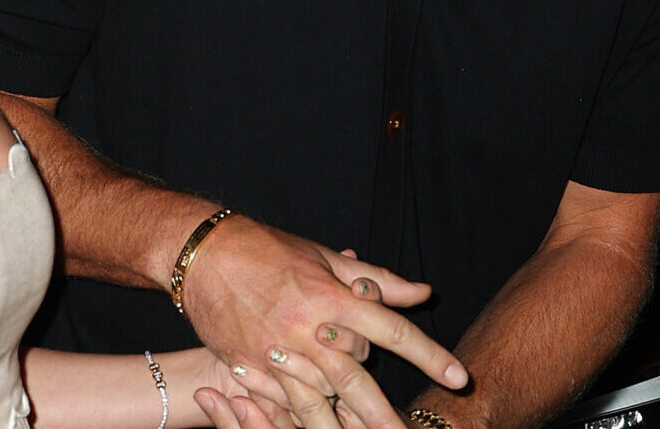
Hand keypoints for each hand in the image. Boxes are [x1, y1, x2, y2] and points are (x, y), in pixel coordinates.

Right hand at [180, 215, 466, 428]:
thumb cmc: (266, 249)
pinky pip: (280, 402)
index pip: (390, 329)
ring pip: (318, 401)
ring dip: (342, 426)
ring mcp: (275, 352)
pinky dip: (298, 420)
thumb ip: (375, 280)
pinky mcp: (248, 367)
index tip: (458, 375)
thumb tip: (421, 291)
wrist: (202, 253)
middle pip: (357, 380)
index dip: (428, 354)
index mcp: (330, 296)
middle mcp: (306, 328)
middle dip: (385, 415)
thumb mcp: (322, 257)